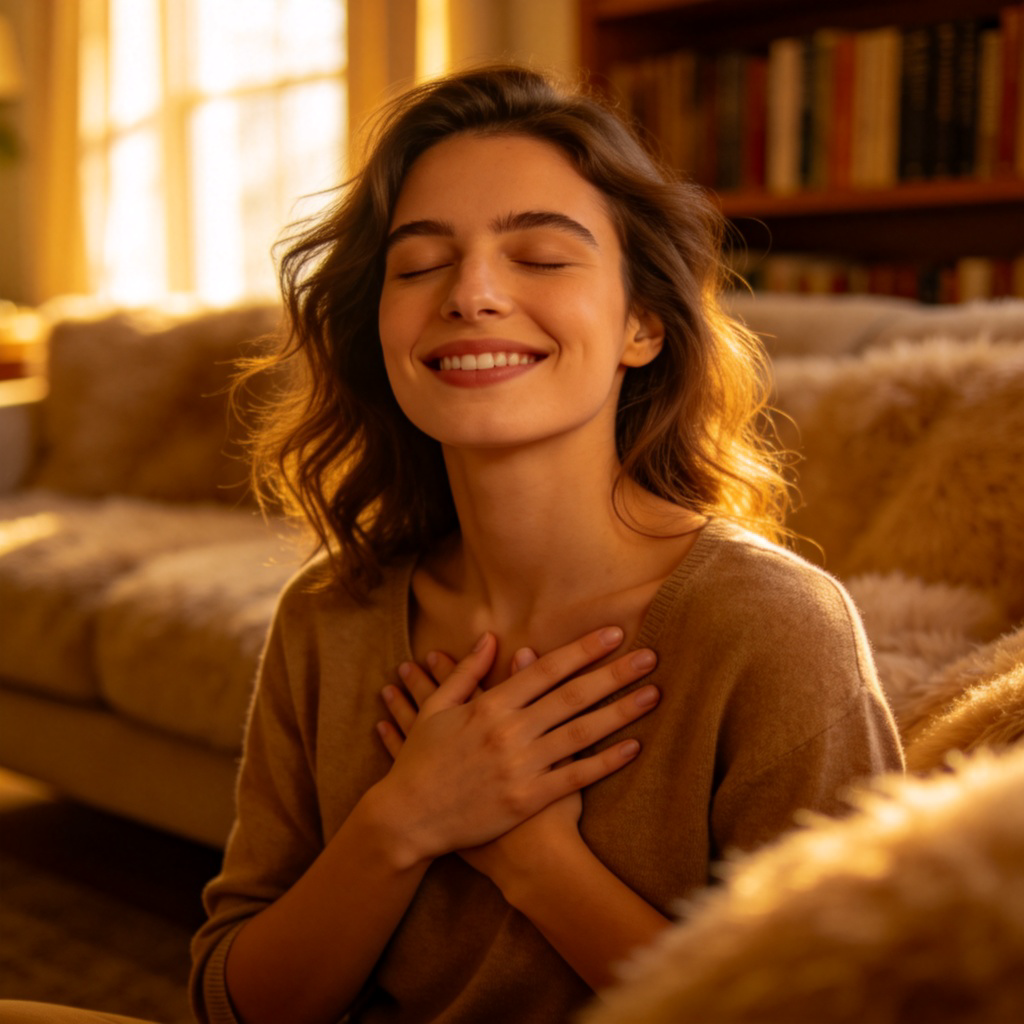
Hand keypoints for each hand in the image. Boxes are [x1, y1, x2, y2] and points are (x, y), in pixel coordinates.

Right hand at [376, 632, 658, 869]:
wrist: (408, 818)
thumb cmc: (420, 760)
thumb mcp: (436, 709)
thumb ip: (467, 672)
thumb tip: (491, 639)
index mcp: (489, 705)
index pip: (546, 670)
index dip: (582, 650)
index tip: (613, 633)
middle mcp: (510, 731)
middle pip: (573, 696)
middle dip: (614, 673)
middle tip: (650, 656)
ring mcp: (520, 766)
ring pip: (581, 734)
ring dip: (620, 712)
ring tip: (652, 695)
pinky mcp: (527, 799)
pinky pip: (575, 777)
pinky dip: (605, 762)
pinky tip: (633, 747)